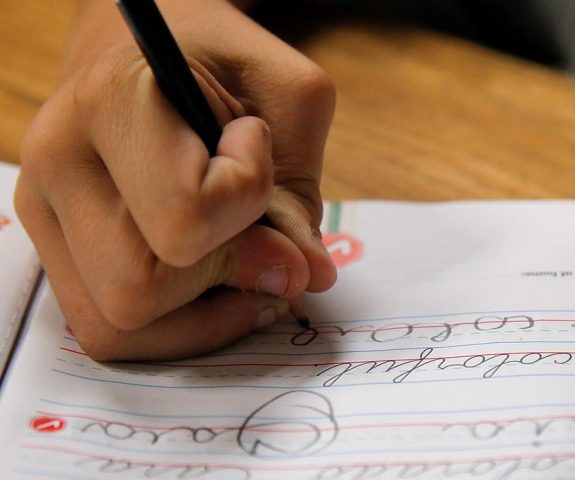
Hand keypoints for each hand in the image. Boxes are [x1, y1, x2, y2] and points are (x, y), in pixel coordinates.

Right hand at [14, 0, 335, 360]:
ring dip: (202, 311)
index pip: (186, 215)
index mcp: (111, 102)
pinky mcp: (53, 250)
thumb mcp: (289, 100)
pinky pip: (110, 331)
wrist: (151, 52)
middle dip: (224, 272)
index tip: (251, 144)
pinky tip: (216, 286)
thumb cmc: (225, 65)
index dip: (249, 200)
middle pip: (140, 288)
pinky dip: (177, 326)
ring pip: (118, 323)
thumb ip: (298, 196)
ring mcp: (44, 213)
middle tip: (261, 232)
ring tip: (243, 265)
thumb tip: (301, 281)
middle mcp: (58, 163)